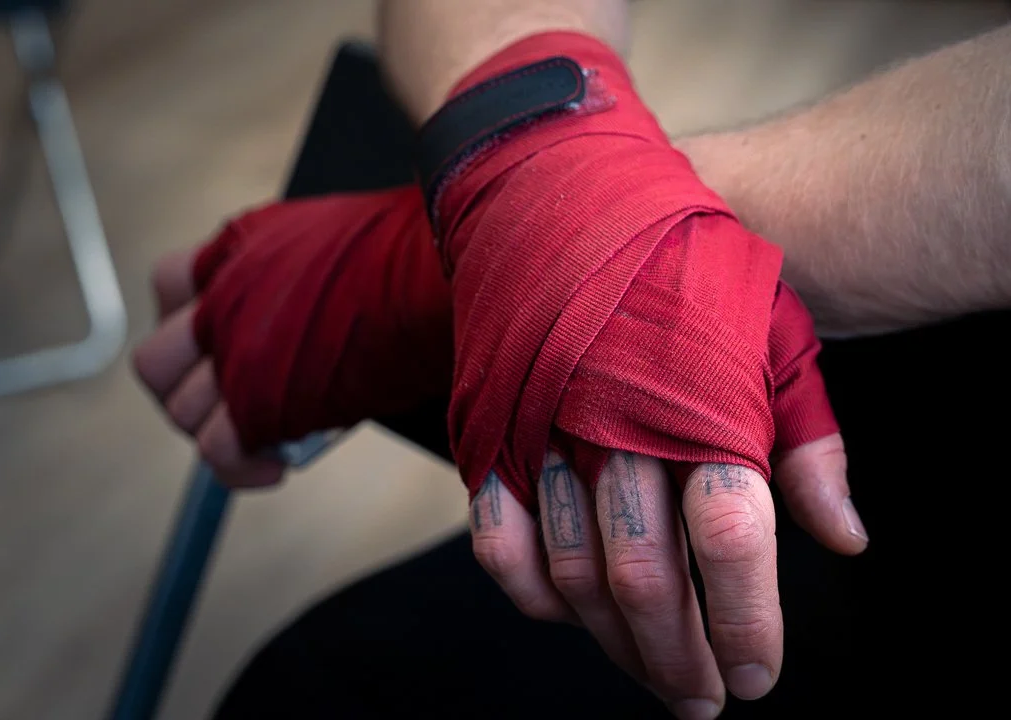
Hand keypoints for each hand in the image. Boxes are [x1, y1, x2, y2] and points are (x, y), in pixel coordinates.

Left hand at [132, 188, 450, 485]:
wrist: (432, 274)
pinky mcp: (255, 402)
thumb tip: (294, 319)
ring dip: (217, 432)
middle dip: (189, 390)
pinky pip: (218, 449)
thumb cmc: (404, 258)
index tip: (215, 343)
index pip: (168, 284)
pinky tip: (271, 468)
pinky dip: (240, 469)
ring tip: (263, 439)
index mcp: (232, 251)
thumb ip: (284, 278)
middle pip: (157, 362)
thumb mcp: (321, 244)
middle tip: (231, 402)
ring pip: (183, 412)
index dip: (188, 321)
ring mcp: (232, 352)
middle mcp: (219, 300)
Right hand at [427, 32, 866, 714]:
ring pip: (571, 571)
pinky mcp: (488, 428)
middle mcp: (612, 421)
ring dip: (611, 642)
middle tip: (701, 698)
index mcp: (695, 398)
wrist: (563, 191)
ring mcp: (541, 427)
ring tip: (647, 674)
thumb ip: (807, 438)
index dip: (745, 623)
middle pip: (645, 576)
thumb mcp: (772, 328)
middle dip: (678, 656)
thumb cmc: (678, 260)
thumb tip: (842, 536)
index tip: (756, 676)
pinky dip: (527, 590)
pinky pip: (496, 535)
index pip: (730, 537)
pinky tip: (562, 615)